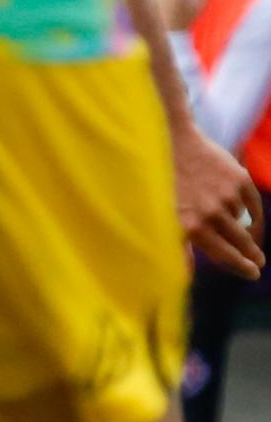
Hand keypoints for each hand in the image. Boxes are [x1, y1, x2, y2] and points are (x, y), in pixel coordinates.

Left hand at [173, 120, 265, 277]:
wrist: (172, 143)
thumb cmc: (163, 184)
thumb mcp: (163, 218)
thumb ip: (177, 249)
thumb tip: (185, 278)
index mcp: (191, 226)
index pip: (224, 256)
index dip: (241, 267)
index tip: (253, 274)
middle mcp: (211, 213)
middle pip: (240, 243)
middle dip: (251, 256)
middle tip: (258, 263)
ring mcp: (227, 196)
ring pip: (244, 223)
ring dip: (243, 230)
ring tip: (242, 234)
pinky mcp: (240, 179)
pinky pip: (254, 205)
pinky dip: (252, 213)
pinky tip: (248, 218)